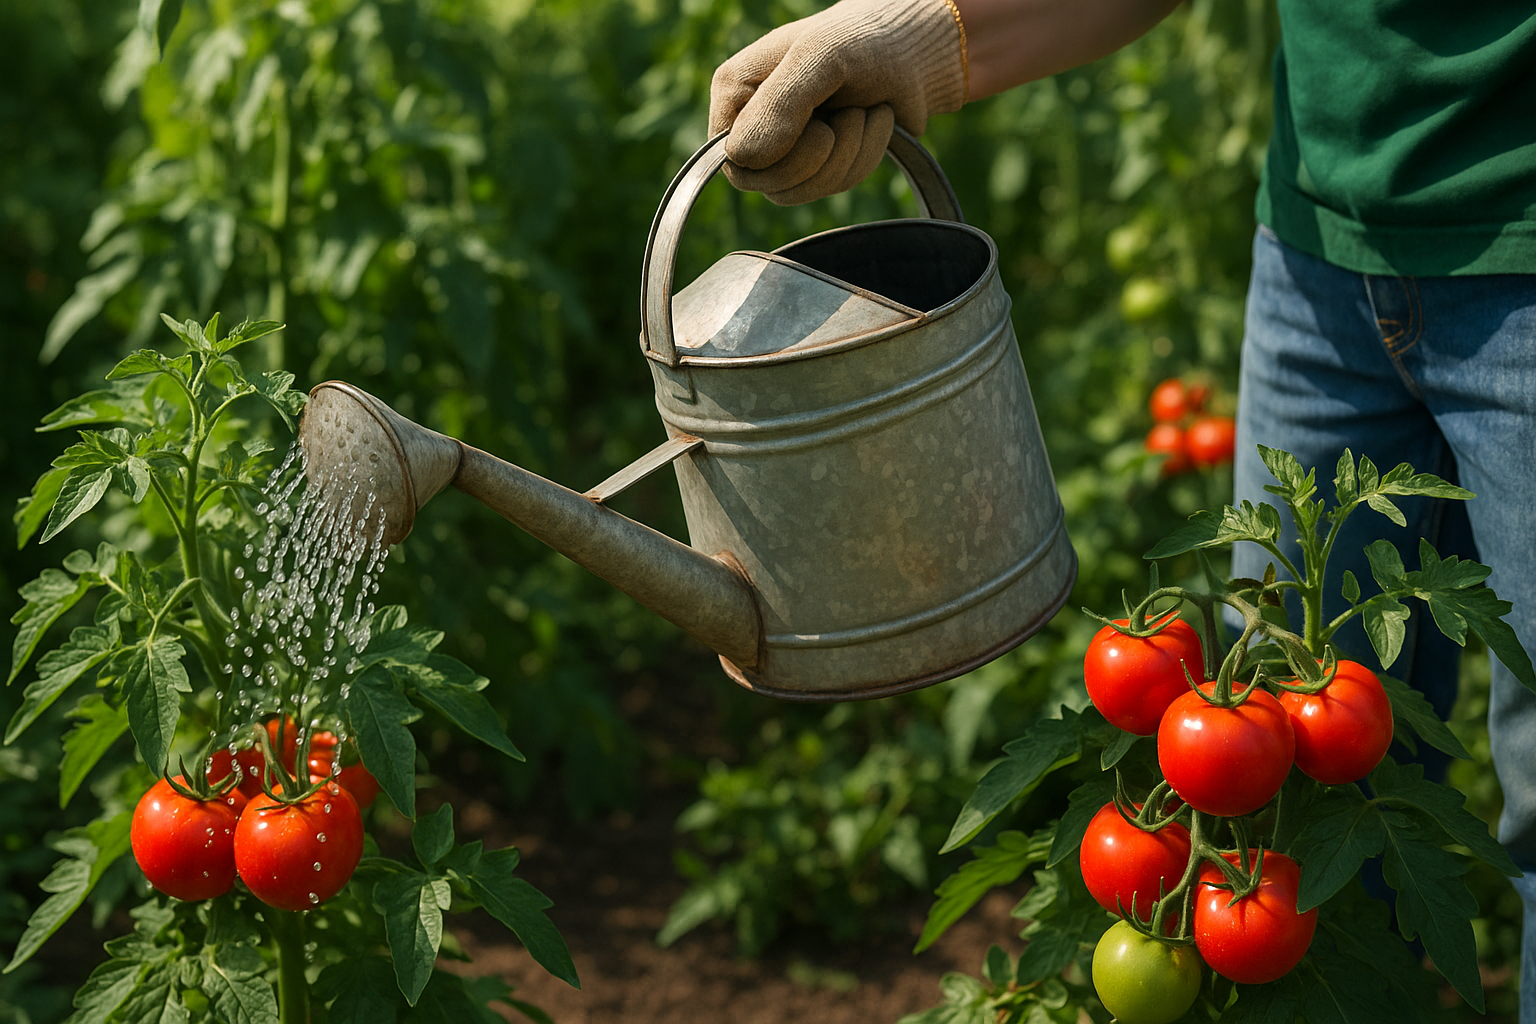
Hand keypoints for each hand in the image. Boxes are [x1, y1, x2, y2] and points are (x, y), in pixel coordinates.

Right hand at [708, 0, 967, 204]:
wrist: (910, 53)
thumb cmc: (860, 41)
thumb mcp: (819, 56)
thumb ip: (779, 103)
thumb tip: (744, 158)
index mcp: (735, 92)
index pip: (735, 157)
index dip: (778, 153)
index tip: (816, 120)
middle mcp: (751, 125)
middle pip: (769, 183)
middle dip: (823, 154)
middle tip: (848, 113)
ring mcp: (782, 150)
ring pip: (801, 191)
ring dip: (849, 153)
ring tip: (863, 111)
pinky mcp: (816, 166)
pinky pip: (832, 187)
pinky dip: (864, 157)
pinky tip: (872, 124)